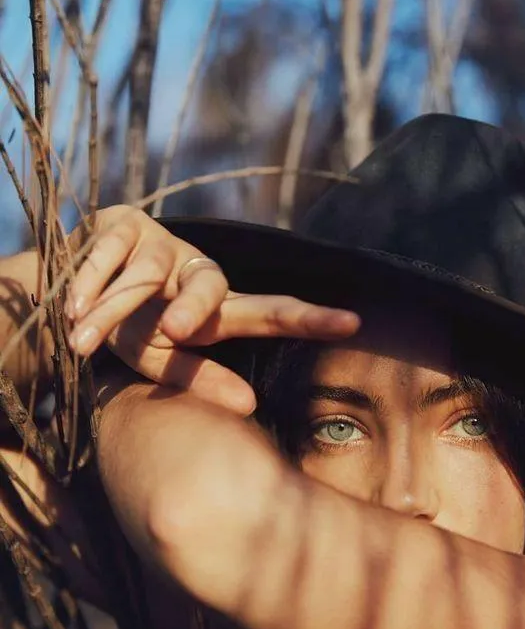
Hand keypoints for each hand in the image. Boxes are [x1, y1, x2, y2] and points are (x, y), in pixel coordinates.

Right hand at [67, 205, 359, 414]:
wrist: (66, 290)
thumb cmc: (129, 330)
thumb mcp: (159, 362)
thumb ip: (199, 379)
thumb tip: (250, 405)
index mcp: (217, 310)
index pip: (271, 313)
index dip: (311, 319)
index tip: (353, 324)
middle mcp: (199, 271)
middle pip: (211, 284)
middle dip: (192, 307)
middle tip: (174, 330)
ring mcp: (164, 243)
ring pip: (145, 276)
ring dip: (111, 309)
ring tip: (82, 337)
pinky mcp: (123, 223)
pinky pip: (106, 255)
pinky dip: (87, 283)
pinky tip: (70, 305)